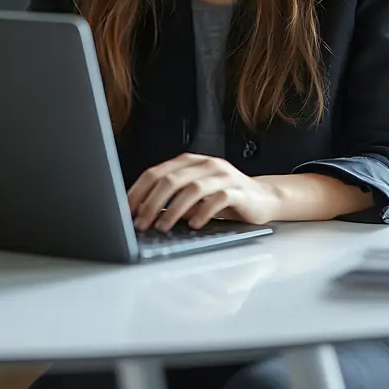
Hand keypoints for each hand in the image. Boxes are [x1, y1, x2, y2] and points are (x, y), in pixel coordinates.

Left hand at [127, 153, 279, 231]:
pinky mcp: (238, 190)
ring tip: (162, 227)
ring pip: (192, 188)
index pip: (156, 172)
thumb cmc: (223, 197)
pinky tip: (193, 225)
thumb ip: (173, 197)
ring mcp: (223, 175)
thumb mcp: (194, 194)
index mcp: (190, 161)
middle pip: (171, 179)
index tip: (126, 210)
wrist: (263, 198)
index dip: (138, 191)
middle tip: (140, 223)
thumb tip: (141, 213)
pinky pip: (217, 199)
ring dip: (173, 210)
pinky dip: (202, 212)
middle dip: (151, 202)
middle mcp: (206, 164)